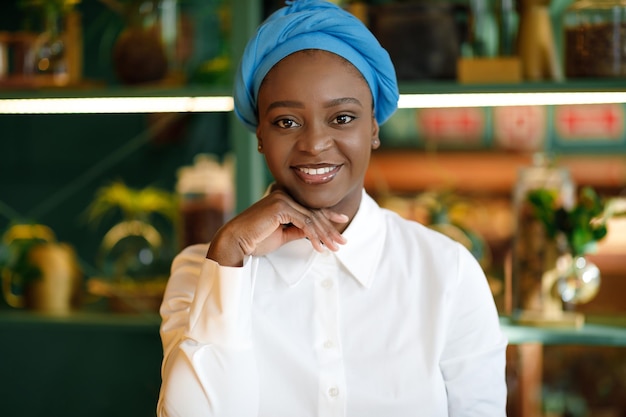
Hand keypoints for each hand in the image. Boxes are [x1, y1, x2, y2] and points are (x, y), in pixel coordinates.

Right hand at [206, 188, 347, 265]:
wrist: (236, 241)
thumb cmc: (255, 239)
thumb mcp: (283, 235)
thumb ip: (298, 230)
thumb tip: (314, 232)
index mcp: (283, 198)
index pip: (310, 207)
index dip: (328, 215)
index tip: (342, 222)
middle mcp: (283, 194)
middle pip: (313, 212)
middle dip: (329, 229)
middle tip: (342, 241)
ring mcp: (282, 199)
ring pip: (311, 218)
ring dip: (325, 235)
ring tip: (334, 247)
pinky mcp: (280, 207)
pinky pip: (303, 223)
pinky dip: (313, 236)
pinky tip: (319, 247)